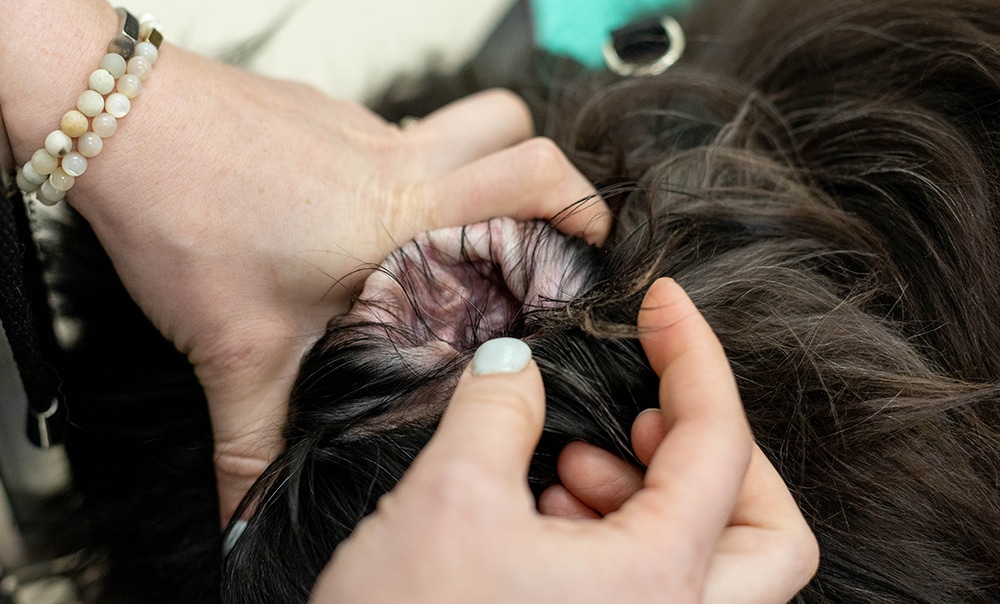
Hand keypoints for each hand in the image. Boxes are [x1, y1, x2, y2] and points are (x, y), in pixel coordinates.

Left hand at [1, 0, 609, 522]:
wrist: (116, 120)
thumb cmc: (185, 212)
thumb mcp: (234, 349)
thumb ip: (253, 444)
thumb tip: (248, 518)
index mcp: (402, 215)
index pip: (527, 178)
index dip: (579, 208)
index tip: (594, 248)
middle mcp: (396, 160)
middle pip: (510, 124)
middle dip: (544, 169)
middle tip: (536, 225)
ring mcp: (361, 128)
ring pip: (455, 118)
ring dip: (473, 159)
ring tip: (453, 223)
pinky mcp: (323, 116)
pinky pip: (388, 132)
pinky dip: (396, 168)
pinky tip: (352, 219)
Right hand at [311, 278, 817, 602]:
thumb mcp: (445, 500)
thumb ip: (497, 411)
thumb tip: (516, 367)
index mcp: (656, 583)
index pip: (721, 443)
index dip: (695, 356)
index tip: (665, 304)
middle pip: (768, 531)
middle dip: (717, 454)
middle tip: (647, 414)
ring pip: (714, 565)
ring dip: (657, 495)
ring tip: (572, 465)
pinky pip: (654, 591)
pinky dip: (621, 537)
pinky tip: (549, 514)